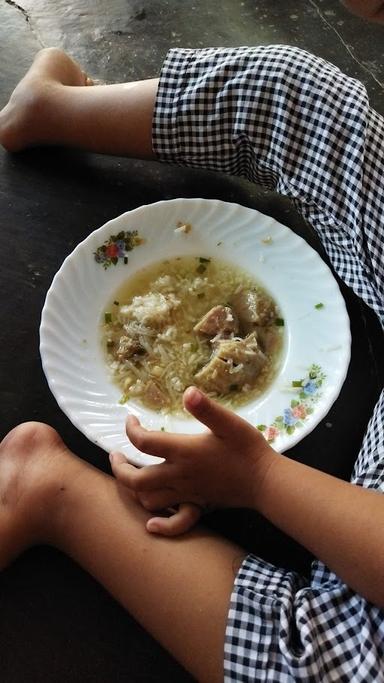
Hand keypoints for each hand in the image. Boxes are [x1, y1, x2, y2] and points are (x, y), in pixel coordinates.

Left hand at [110, 386, 274, 532]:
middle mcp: (180, 476)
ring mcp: (187, 493)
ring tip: (131, 475)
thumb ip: (207, 408)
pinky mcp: (197, 504)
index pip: (144, 442)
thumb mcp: (229, 422)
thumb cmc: (248, 449)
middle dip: (119, 468)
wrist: (266, 482)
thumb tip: (188, 391)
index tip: (130, 419)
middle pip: (135, 480)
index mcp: (183, 452)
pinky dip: (158, 523)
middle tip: (115, 455)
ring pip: (148, 500)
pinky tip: (152, 521)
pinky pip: (171, 520)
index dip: (130, 429)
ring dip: (133, 490)